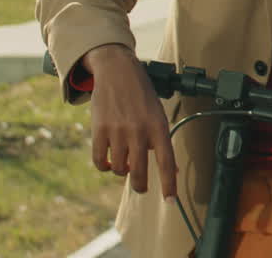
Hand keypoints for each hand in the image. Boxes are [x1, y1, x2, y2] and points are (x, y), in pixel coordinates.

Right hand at [80, 44, 176, 198]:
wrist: (117, 72)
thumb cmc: (141, 95)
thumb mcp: (158, 114)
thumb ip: (162, 142)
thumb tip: (172, 170)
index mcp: (158, 126)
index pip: (167, 162)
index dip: (169, 184)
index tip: (171, 200)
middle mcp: (139, 130)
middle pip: (140, 172)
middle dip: (140, 185)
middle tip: (141, 187)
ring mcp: (118, 131)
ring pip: (119, 169)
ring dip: (122, 171)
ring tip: (125, 162)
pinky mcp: (99, 130)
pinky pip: (99, 161)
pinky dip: (104, 166)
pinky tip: (108, 161)